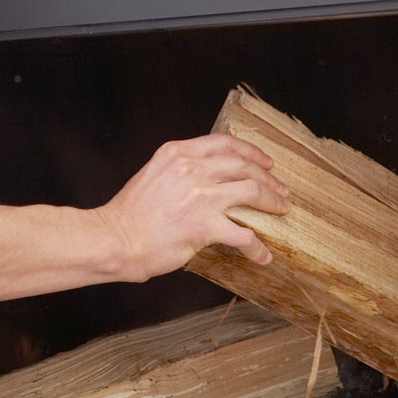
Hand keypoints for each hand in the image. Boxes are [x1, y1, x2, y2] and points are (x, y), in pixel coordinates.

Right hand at [95, 133, 288, 279]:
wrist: (115, 239)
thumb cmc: (130, 214)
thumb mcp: (153, 174)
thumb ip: (180, 170)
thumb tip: (206, 178)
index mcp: (178, 154)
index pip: (224, 143)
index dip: (250, 151)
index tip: (264, 161)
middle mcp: (191, 169)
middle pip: (244, 166)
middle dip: (268, 177)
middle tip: (280, 189)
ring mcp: (200, 197)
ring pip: (252, 192)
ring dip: (272, 202)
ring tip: (281, 210)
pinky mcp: (205, 226)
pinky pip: (243, 235)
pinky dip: (257, 246)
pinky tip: (262, 255)